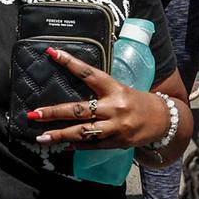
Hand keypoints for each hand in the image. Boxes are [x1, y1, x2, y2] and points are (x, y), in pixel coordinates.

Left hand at [29, 48, 172, 149]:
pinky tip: (62, 145)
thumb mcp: (121, 89)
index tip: (51, 53)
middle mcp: (115, 107)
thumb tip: (74, 87)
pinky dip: (77, 145)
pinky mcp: (118, 142)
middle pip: (80, 109)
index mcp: (115, 88)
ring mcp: (116, 126)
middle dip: (54, 112)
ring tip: (41, 137)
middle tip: (34, 114)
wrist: (164, 120)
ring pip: (83, 131)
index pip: (89, 73)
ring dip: (60, 134)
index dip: (70, 62)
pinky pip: (93, 145)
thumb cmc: (139, 101)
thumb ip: (100, 90)